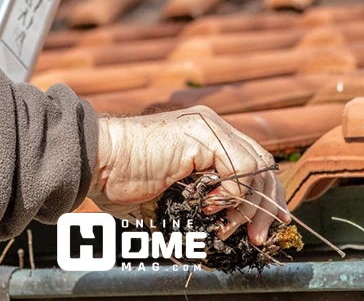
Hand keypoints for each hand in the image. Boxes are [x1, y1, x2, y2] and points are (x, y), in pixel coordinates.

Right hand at [89, 106, 288, 245]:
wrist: (96, 161)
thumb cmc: (119, 180)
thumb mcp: (169, 197)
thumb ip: (197, 205)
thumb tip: (219, 234)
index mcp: (205, 138)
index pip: (252, 164)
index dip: (264, 197)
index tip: (265, 227)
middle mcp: (212, 127)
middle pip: (263, 164)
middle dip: (267, 205)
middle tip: (258, 237)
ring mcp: (209, 127)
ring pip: (257, 166)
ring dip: (248, 206)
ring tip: (226, 227)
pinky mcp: (202, 134)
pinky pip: (240, 167)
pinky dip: (233, 194)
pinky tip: (211, 206)